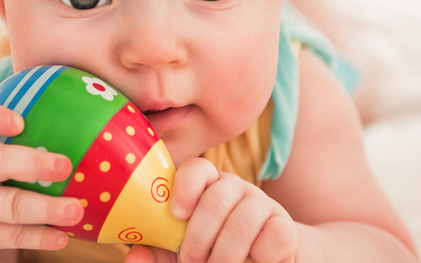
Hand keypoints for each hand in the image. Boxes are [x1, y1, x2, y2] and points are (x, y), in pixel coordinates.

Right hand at [0, 98, 84, 260]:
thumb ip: (0, 129)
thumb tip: (68, 109)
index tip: (20, 122)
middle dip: (32, 163)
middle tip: (65, 166)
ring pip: (9, 205)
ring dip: (46, 208)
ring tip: (76, 208)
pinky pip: (10, 235)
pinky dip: (39, 235)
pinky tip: (62, 235)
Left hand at [125, 158, 296, 262]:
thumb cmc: (214, 256)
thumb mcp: (184, 256)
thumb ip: (158, 254)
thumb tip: (134, 254)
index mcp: (207, 188)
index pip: (198, 167)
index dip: (186, 186)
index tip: (176, 214)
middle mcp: (235, 189)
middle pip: (217, 197)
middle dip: (200, 235)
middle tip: (190, 260)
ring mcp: (263, 205)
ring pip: (243, 219)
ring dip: (225, 252)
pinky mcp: (286, 227)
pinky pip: (274, 236)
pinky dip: (261, 256)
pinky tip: (255, 261)